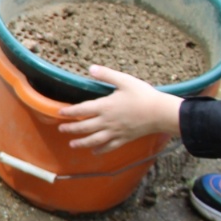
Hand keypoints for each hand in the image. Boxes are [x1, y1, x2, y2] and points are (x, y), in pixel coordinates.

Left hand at [57, 65, 181, 151]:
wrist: (161, 112)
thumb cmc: (143, 95)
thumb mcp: (124, 81)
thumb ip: (107, 75)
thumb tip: (91, 68)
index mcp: (105, 106)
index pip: (81, 109)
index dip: (69, 112)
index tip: (59, 113)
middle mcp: (107, 121)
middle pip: (84, 127)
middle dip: (71, 129)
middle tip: (61, 129)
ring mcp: (115, 131)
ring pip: (94, 139)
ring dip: (81, 142)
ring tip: (72, 144)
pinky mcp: (124, 138)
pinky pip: (110, 147)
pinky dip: (101, 150)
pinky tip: (95, 152)